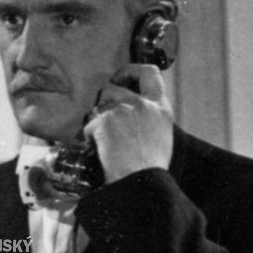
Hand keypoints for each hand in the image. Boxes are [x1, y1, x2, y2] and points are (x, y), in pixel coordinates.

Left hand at [83, 64, 173, 183]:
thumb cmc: (150, 166)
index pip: (149, 73)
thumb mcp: (161, 135)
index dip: (131, 71)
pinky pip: (90, 124)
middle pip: (113, 87)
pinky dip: (92, 136)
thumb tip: (137, 109)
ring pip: (98, 105)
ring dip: (97, 120)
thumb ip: (150, 116)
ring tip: (105, 140)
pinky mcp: (104, 120)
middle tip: (104, 117)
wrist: (139, 181)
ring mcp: (122, 110)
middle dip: (104, 101)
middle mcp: (142, 103)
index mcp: (160, 107)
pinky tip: (101, 149)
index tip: (121, 77)